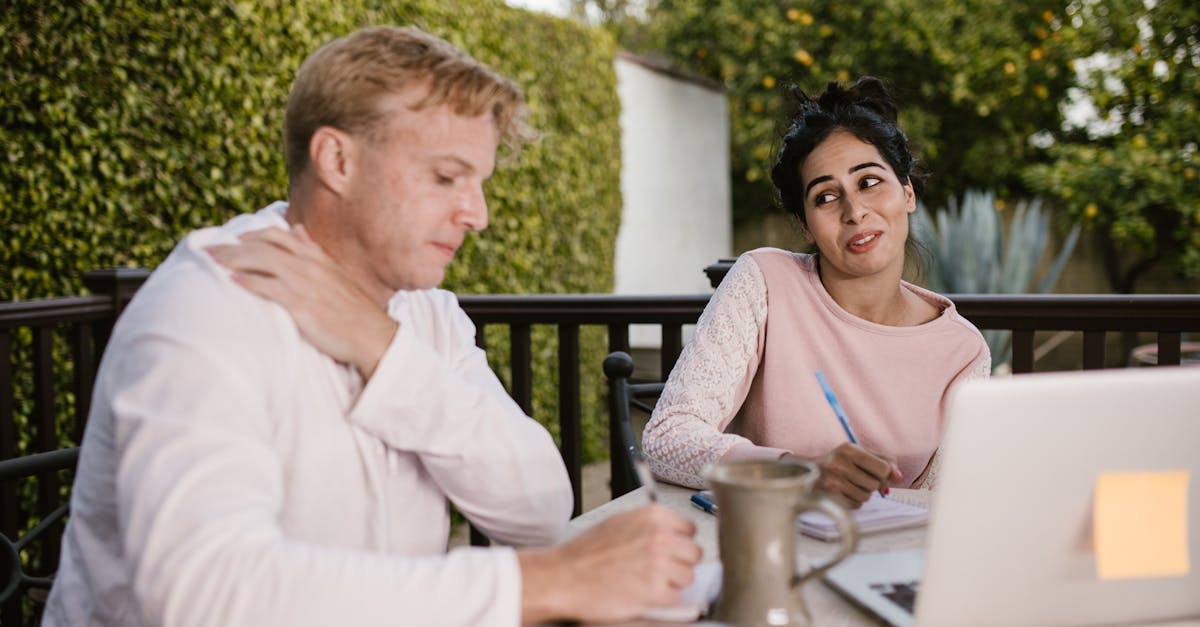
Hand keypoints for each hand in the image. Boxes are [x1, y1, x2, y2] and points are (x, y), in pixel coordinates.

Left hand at [205, 225, 396, 378]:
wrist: (375, 337)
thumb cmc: (354, 312)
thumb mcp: (336, 274)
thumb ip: (314, 252)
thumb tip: (298, 231)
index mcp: (319, 258)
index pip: (278, 235)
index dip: (250, 235)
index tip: (230, 241)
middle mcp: (312, 266)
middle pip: (263, 246)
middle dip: (231, 246)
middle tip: (206, 250)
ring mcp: (308, 284)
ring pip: (263, 262)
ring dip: (233, 260)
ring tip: (211, 263)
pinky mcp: (304, 305)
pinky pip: (270, 288)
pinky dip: (249, 282)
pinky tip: (231, 281)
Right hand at [517, 504, 701, 623]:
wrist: (564, 577)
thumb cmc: (586, 552)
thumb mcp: (620, 522)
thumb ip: (651, 526)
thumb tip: (675, 536)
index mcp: (653, 516)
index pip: (690, 529)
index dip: (680, 543)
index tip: (670, 551)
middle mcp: (660, 536)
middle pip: (694, 553)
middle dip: (680, 563)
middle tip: (659, 569)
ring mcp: (660, 564)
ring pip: (688, 577)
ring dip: (672, 583)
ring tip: (647, 582)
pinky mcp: (656, 591)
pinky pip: (675, 597)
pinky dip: (662, 600)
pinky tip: (641, 593)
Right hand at [799, 444, 901, 508]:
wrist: (809, 473)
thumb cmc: (841, 463)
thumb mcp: (860, 455)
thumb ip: (884, 462)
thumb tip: (900, 477)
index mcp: (849, 448)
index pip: (883, 468)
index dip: (885, 474)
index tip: (877, 473)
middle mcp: (839, 463)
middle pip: (875, 484)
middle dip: (871, 485)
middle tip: (859, 479)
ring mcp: (832, 480)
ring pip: (866, 497)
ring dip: (862, 494)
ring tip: (850, 485)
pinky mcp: (829, 495)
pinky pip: (855, 505)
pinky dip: (853, 501)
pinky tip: (843, 492)